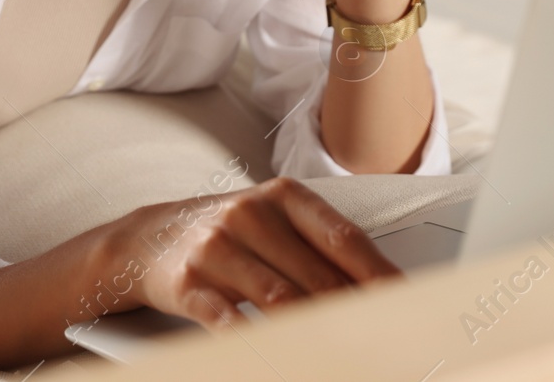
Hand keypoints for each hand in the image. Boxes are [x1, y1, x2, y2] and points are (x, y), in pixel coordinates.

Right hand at [107, 177, 398, 329]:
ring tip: (343, 354)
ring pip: (280, 299)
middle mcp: (250, 215)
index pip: (345, 240)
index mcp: (283, 197)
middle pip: (318, 276)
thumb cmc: (225, 232)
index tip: (407, 306)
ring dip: (316, 333)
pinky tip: (278, 355)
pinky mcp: (187, 282)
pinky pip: (229, 321)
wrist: (147, 238)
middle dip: (354, 315)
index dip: (380, 276)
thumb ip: (318, 248)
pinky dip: (258, 342)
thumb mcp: (271, 221)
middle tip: (383, 341)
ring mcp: (216, 247)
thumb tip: (376, 290)